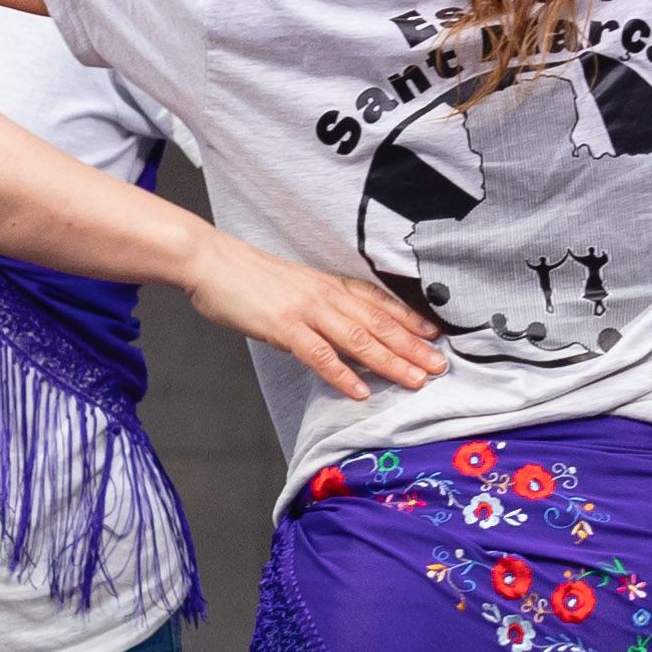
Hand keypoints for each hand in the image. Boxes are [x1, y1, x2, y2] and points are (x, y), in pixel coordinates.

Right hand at [180, 234, 444, 400]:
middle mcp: (326, 295)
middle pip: (379, 323)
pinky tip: (361, 390)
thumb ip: (320, 306)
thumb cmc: (248, 276)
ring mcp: (306, 310)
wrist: (211, 261)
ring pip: (359, 339)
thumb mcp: (294, 287)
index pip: (379, 302)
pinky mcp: (284, 326)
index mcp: (329, 284)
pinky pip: (319, 354)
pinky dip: (343, 373)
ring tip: (416, 380)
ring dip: (391, 361)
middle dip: (413, 346)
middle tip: (440, 366)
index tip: (436, 334)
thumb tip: (339, 331)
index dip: (410, 319)